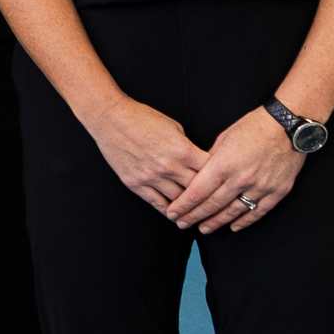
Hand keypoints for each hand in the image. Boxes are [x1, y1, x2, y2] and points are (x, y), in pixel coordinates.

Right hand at [87, 94, 210, 213]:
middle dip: (207, 198)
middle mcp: (169, 167)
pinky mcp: (136, 183)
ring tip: (198, 216)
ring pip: (178, 201)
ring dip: (189, 209)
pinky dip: (168, 211)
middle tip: (215, 206)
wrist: (111, 118)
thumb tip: (196, 162)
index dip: (219, 179)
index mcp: (183, 150)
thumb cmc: (142, 118)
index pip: (210, 172)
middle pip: (197, 190)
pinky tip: (175, 215)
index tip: (222, 185)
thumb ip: (187, 147)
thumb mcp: (174, 127)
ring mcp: (151, 177)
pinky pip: (157, 203)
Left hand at [170, 106, 308, 233]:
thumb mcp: (224, 138)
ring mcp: (260, 187)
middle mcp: (241, 179)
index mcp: (224, 164)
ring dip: (217, 222)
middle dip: (194, 217)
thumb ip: (211, 159)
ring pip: (234, 211)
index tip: (173, 213)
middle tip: (182, 224)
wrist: (288, 125)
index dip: (184, 205)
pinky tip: (233, 226)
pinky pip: (258, 211)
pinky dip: (244, 221)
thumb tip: (200, 174)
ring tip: (204, 229)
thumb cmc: (254, 127)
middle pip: (213, 204)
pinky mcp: (277, 191)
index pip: (198, 192)